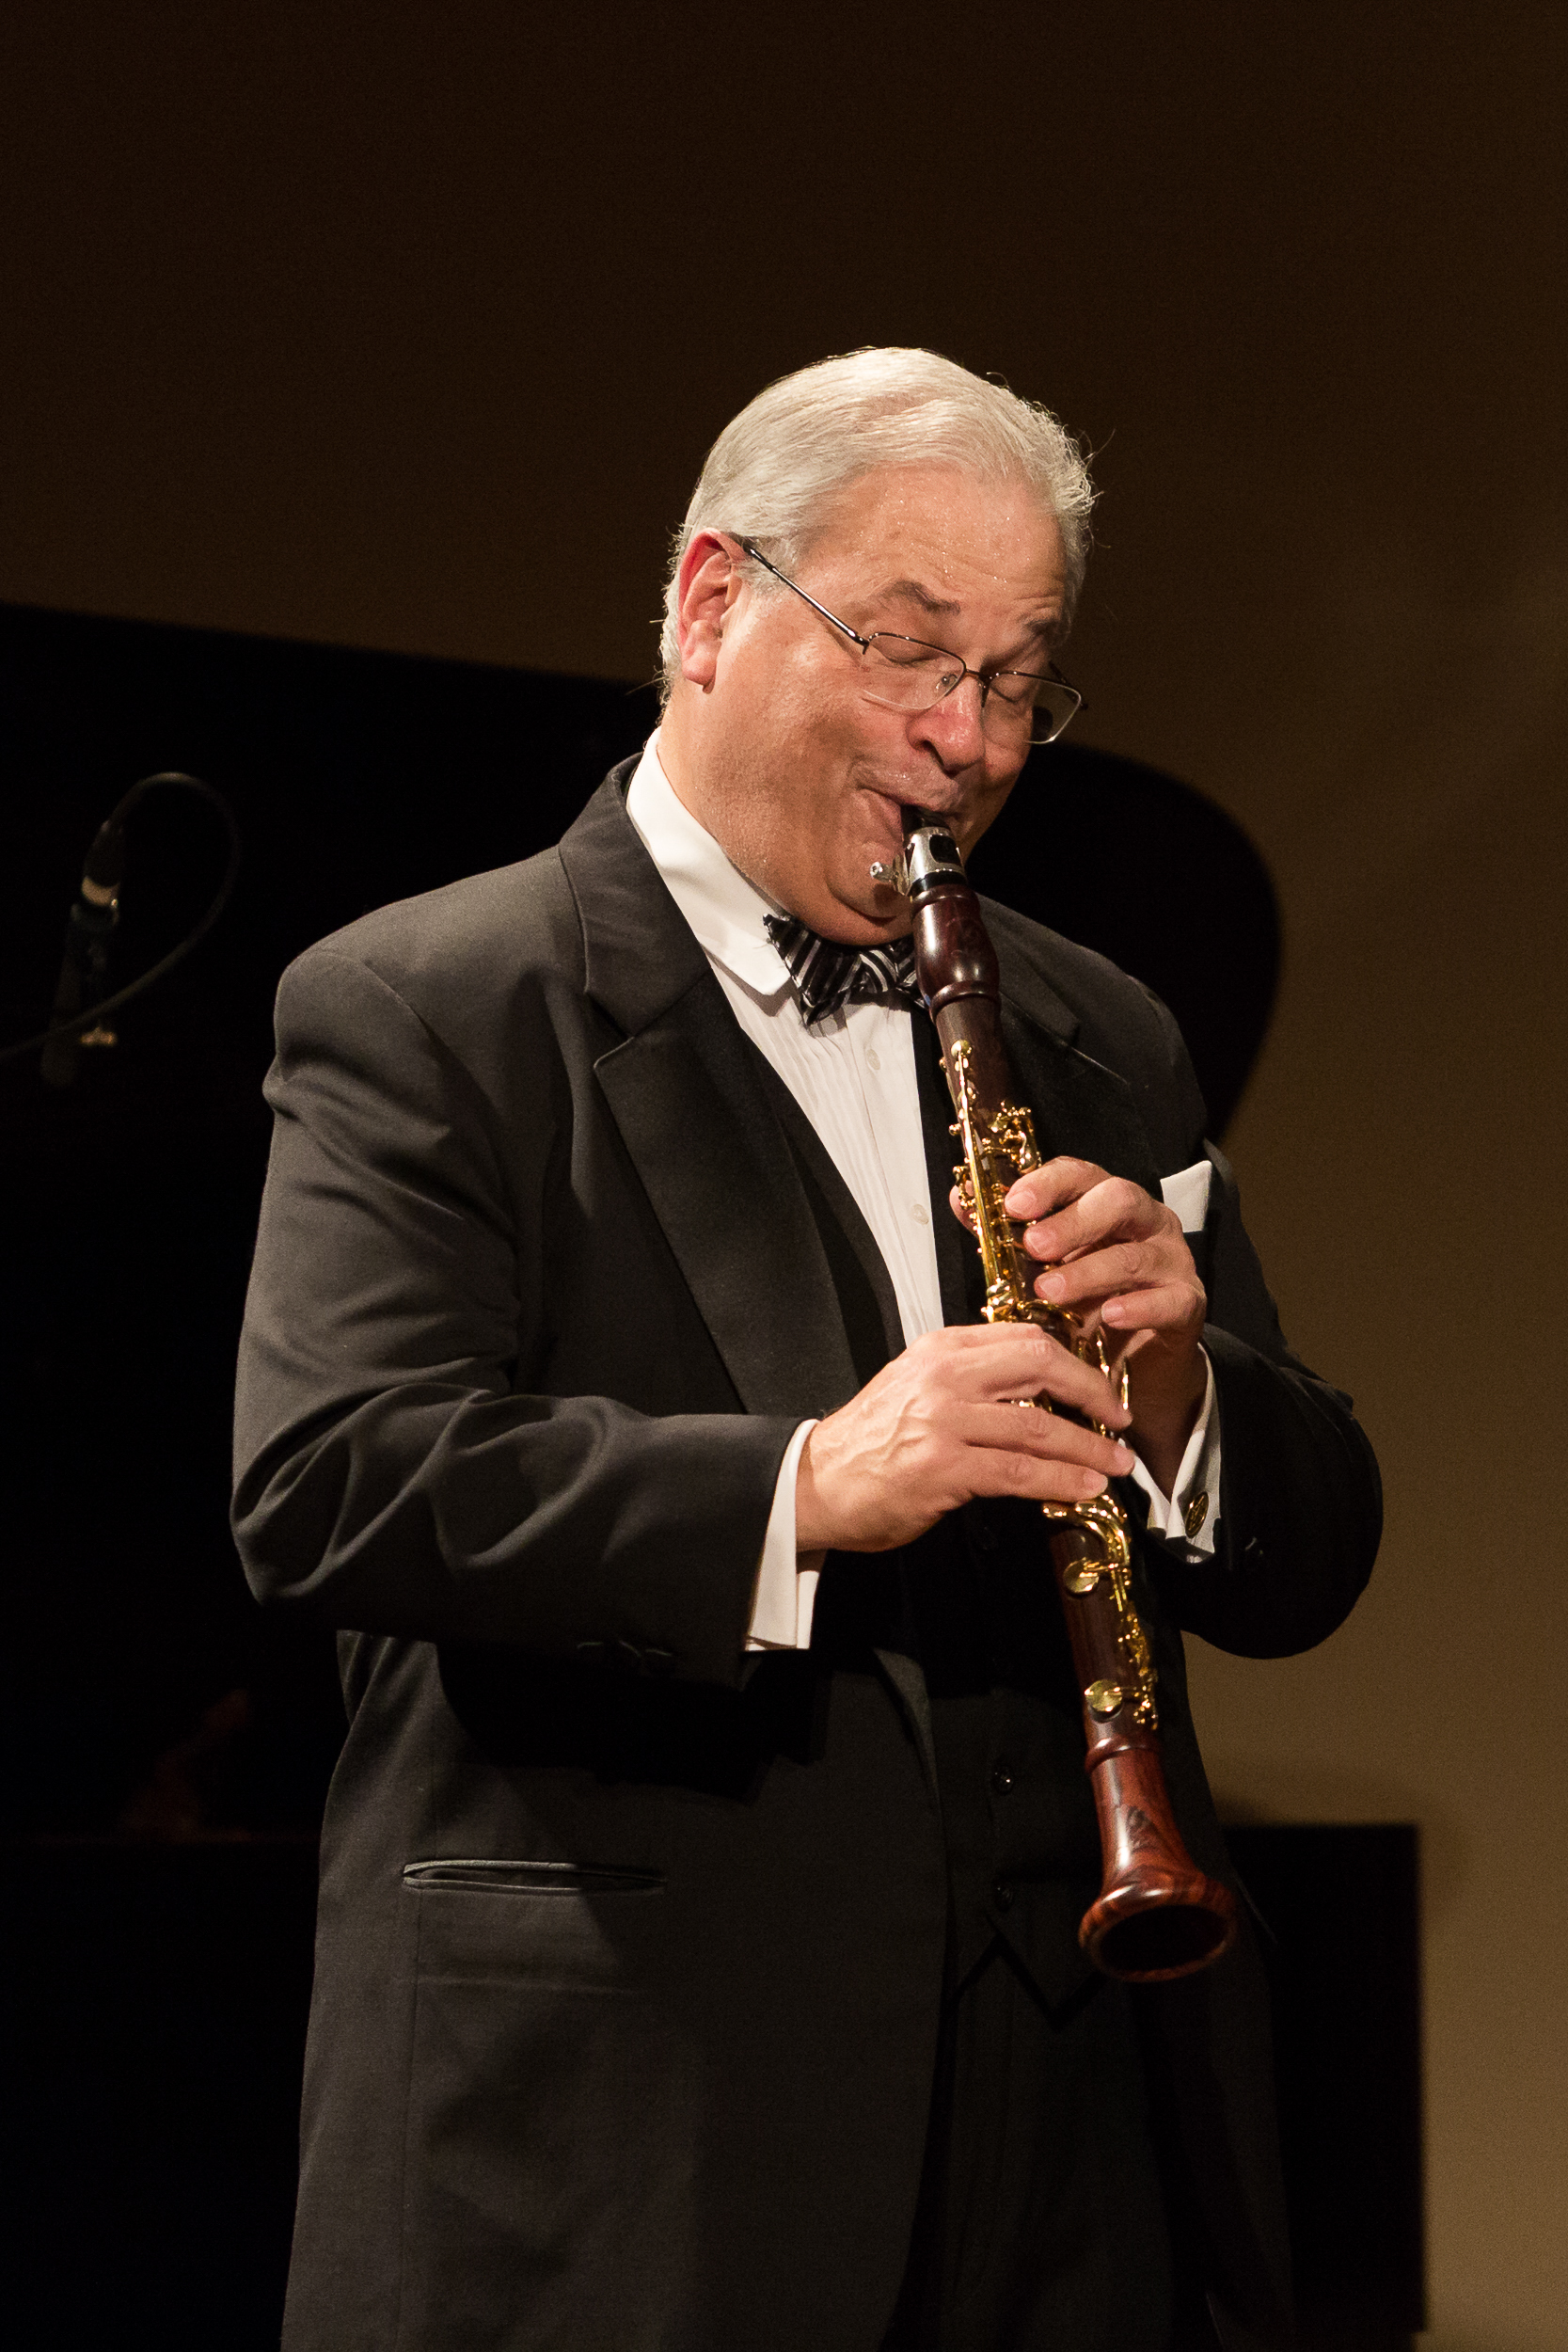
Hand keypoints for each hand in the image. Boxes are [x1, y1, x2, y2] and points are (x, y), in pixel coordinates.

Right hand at [794, 1322, 1134, 1553]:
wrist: (817, 1482)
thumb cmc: (871, 1441)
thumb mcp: (917, 1386)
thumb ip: (970, 1379)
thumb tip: (1036, 1390)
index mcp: (941, 1348)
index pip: (1025, 1337)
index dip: (1074, 1360)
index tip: (1098, 1385)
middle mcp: (945, 1375)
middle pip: (1041, 1365)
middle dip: (1092, 1393)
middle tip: (1119, 1419)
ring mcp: (944, 1420)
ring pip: (1038, 1424)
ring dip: (1088, 1447)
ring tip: (1116, 1463)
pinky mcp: (943, 1467)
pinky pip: (1020, 1470)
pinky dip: (1061, 1480)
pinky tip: (1084, 1487)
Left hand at [960, 1157, 1206, 1495]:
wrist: (1135, 1361)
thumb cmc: (1087, 1303)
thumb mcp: (1042, 1268)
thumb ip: (1005, 1234)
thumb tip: (961, 1200)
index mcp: (1107, 1203)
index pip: (1081, 1175)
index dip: (1048, 1183)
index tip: (1013, 1203)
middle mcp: (1145, 1223)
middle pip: (1118, 1200)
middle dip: (1073, 1220)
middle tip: (1033, 1245)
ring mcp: (1171, 1261)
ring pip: (1136, 1254)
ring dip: (1090, 1271)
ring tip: (1050, 1292)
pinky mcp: (1187, 1304)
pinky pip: (1169, 1300)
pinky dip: (1138, 1306)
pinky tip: (1108, 1316)